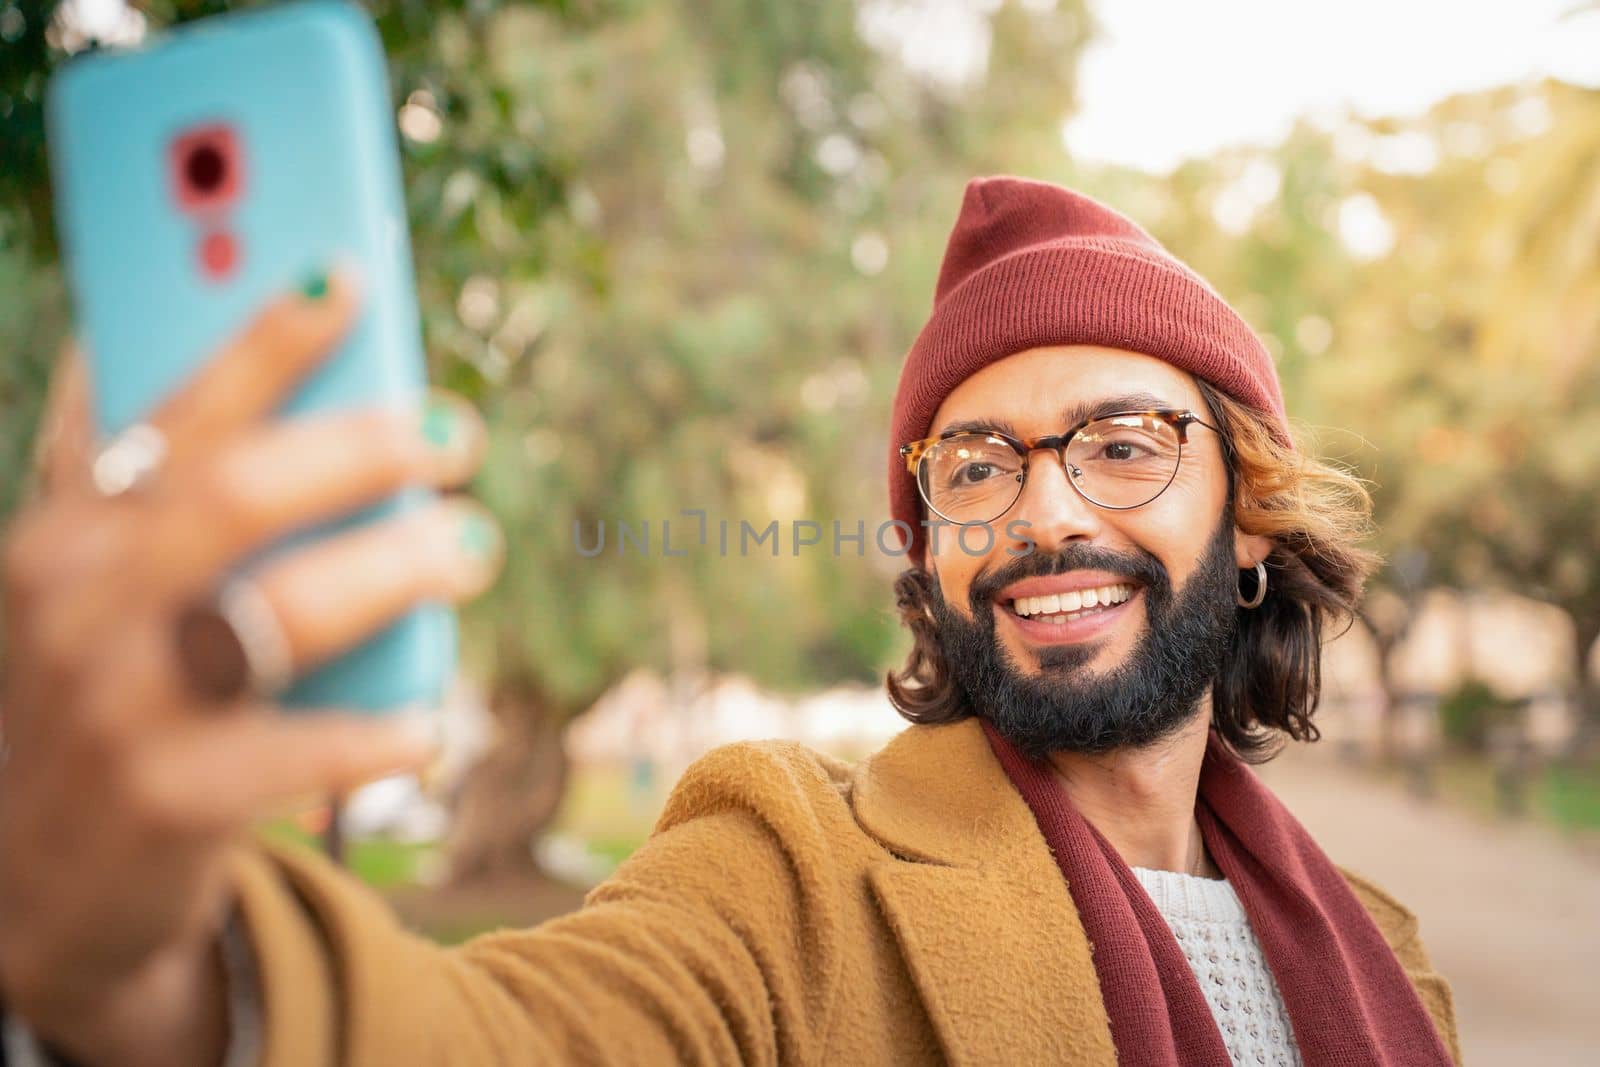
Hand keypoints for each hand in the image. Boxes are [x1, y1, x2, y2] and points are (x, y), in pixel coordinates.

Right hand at [0, 269, 502, 1065]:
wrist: (29, 890)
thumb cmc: (92, 697)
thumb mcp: (83, 587)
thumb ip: (121, 483)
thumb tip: (144, 341)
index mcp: (66, 534)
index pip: (170, 412)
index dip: (257, 338)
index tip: (342, 274)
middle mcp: (79, 605)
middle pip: (239, 491)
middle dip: (362, 446)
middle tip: (454, 434)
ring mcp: (120, 704)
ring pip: (287, 607)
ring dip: (399, 562)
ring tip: (470, 542)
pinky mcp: (174, 799)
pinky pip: (313, 746)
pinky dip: (388, 727)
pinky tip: (429, 722)